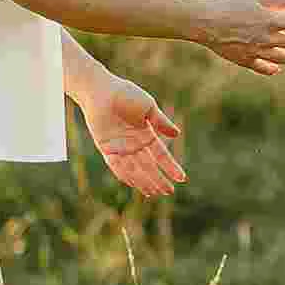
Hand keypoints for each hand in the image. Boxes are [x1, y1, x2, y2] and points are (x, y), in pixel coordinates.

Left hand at [77, 75, 186, 197]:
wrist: (101, 90)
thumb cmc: (126, 94)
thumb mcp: (149, 108)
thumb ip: (161, 122)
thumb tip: (177, 134)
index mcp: (146, 135)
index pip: (161, 155)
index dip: (171, 167)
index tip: (182, 178)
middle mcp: (134, 144)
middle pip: (149, 166)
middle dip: (159, 179)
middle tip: (169, 192)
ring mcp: (120, 147)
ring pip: (134, 169)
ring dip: (144, 181)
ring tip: (155, 193)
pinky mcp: (106, 148)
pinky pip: (116, 165)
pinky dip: (125, 175)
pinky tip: (134, 184)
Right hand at [199, 0, 284, 75]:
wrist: (203, 22)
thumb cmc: (228, 5)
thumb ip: (276, 0)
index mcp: (270, 20)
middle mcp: (266, 37)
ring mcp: (256, 51)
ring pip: (280, 57)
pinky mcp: (244, 59)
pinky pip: (262, 67)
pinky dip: (271, 68)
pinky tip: (278, 69)